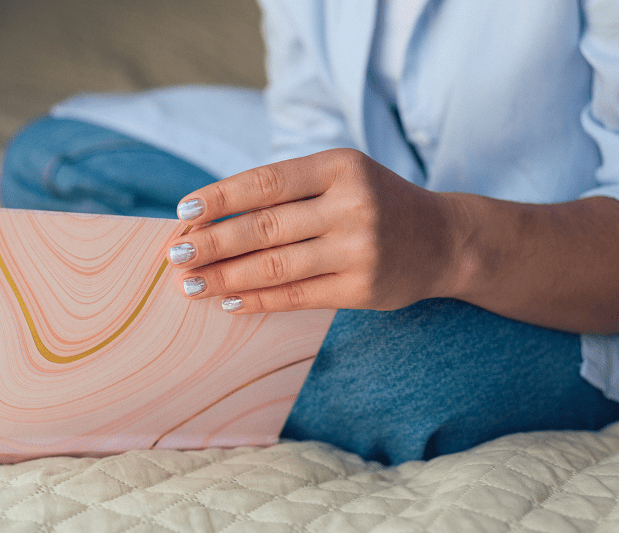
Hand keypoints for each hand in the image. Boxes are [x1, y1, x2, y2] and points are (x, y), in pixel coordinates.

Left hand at [165, 149, 458, 312]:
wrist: (444, 239)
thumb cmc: (375, 201)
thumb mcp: (340, 177)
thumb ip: (287, 189)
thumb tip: (211, 216)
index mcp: (340, 167)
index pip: (265, 182)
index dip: (218, 198)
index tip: (182, 212)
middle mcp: (352, 205)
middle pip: (263, 227)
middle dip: (211, 243)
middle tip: (174, 255)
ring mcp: (359, 249)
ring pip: (275, 266)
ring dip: (225, 277)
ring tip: (191, 284)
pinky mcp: (363, 288)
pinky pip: (296, 295)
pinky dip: (257, 300)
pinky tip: (229, 302)